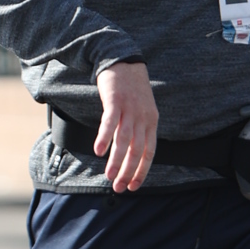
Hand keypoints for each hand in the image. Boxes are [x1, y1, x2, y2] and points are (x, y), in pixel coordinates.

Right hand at [94, 60, 159, 190]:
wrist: (124, 61)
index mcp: (151, 122)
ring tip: (109, 176)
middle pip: (137, 150)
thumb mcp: (142, 110)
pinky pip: (110, 123)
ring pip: (124, 140)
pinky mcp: (116, 100)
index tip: (133, 186)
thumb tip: (131, 153)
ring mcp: (130, 109)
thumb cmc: (131, 89)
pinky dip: (104, 137)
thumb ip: (139, 129)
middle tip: (118, 187)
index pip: (149, 153)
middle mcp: (143, 118)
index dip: (141, 171)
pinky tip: (98, 151)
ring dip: (116, 161)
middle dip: (128, 172)